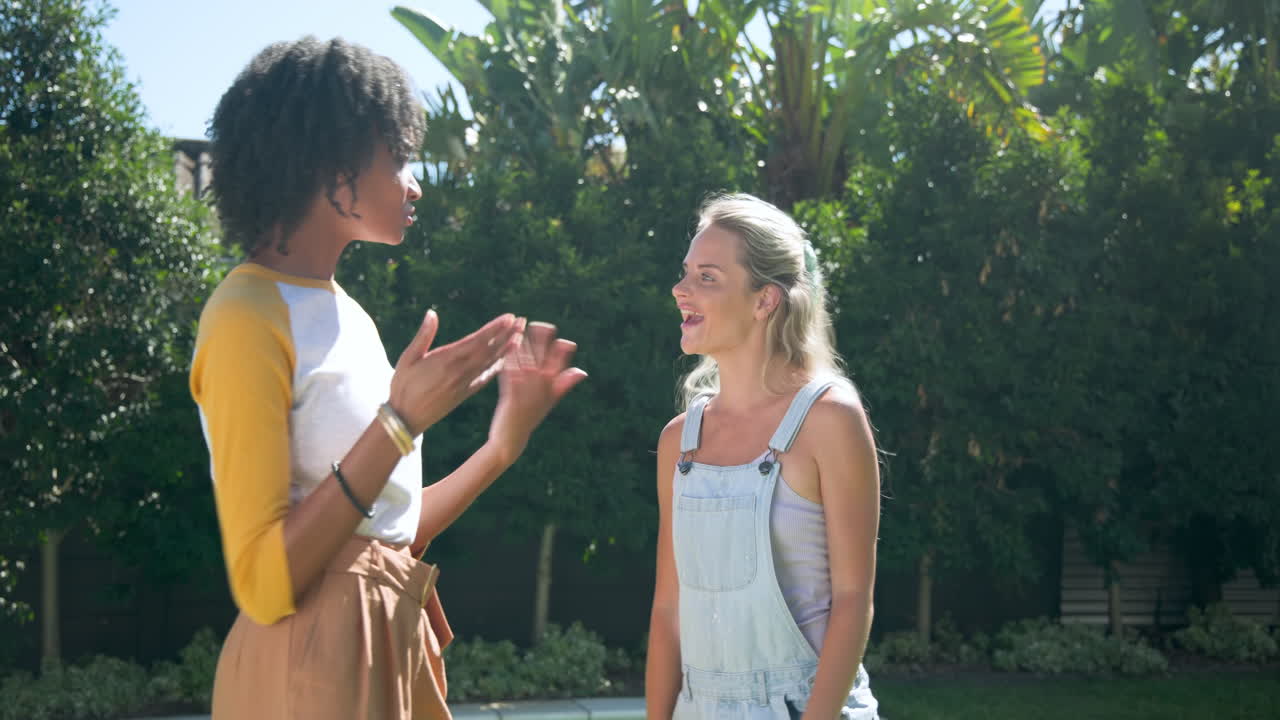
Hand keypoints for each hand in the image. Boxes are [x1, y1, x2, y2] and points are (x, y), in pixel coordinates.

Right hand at [389, 310, 520, 435]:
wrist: (406, 418)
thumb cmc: (403, 386)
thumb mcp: (407, 358)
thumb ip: (422, 336)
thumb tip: (431, 313)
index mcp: (447, 359)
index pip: (477, 340)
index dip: (495, 328)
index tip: (510, 318)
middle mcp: (460, 371)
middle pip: (489, 349)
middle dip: (507, 334)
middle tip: (523, 321)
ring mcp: (465, 383)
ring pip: (491, 363)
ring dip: (507, 349)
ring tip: (520, 336)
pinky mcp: (465, 393)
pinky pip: (486, 378)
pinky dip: (498, 368)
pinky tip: (507, 360)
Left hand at [488, 321, 587, 464]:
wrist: (512, 438)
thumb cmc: (531, 417)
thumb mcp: (551, 400)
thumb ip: (565, 383)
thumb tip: (582, 372)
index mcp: (552, 384)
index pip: (561, 357)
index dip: (563, 346)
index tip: (562, 339)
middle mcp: (541, 383)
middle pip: (543, 350)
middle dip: (542, 334)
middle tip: (540, 324)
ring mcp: (526, 387)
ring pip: (526, 354)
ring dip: (524, 338)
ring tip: (521, 325)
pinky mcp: (510, 391)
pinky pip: (510, 366)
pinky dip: (510, 353)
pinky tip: (510, 343)